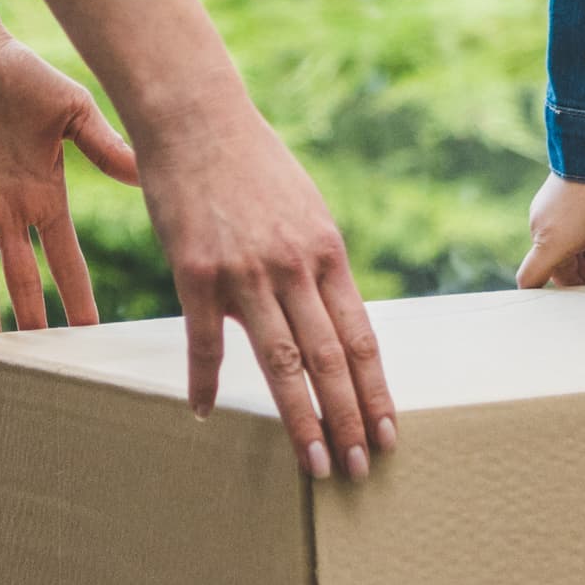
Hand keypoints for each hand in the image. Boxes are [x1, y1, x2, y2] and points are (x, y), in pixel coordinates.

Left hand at [0, 29, 139, 337]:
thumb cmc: (16, 72)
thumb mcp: (70, 109)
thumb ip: (102, 145)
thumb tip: (148, 173)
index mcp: (45, 195)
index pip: (66, 259)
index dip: (77, 297)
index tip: (91, 336)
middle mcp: (9, 214)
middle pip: (25, 281)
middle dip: (34, 323)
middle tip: (45, 368)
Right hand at [139, 101, 396, 479]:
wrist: (197, 116)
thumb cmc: (252, 161)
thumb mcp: (304, 208)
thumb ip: (317, 262)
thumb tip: (331, 314)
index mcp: (327, 251)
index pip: (361, 337)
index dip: (376, 391)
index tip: (388, 433)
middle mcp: (295, 266)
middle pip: (330, 360)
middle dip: (348, 420)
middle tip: (359, 469)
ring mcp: (246, 272)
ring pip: (281, 363)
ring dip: (300, 420)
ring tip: (314, 463)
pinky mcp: (197, 271)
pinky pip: (206, 342)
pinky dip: (204, 382)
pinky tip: (203, 411)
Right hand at [513, 175, 584, 289]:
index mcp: (549, 243)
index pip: (529, 281)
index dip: (538, 300)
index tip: (557, 312)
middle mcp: (540, 230)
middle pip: (555, 268)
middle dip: (580, 282)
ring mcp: (546, 214)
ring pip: (562, 251)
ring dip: (584, 264)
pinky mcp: (554, 202)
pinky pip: (564, 233)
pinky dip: (581, 246)